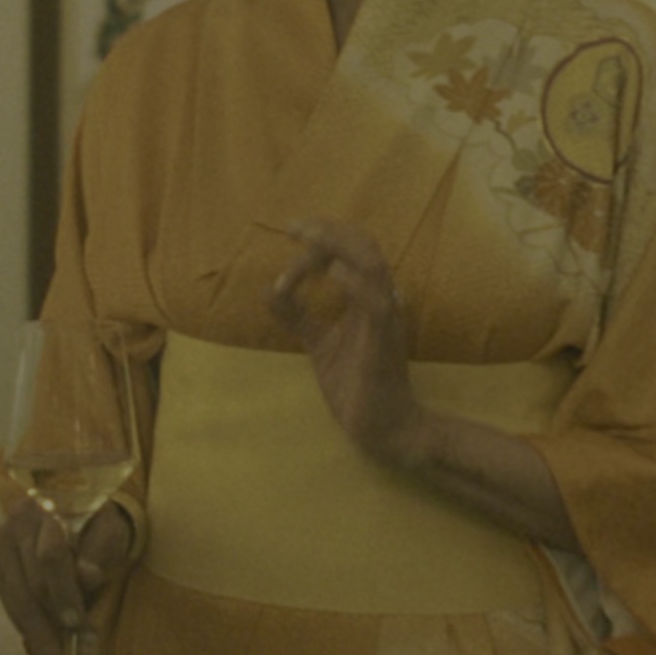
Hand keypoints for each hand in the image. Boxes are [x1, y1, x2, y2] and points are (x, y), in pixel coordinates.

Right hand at [0, 495, 137, 654]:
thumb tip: (88, 575)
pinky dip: (24, 625)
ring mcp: (1, 547)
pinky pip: (8, 602)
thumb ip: (98, 552)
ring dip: (34, 632)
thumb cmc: (97, 526)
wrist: (77, 515)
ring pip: (15, 597)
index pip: (51, 557)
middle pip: (29, 583)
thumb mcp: (108, 533)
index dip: (63, 593)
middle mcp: (15, 525)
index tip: (76, 623)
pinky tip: (39, 646)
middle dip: (48, 624)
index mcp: (45, 509)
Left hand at [266, 216, 424, 466]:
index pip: (352, 252)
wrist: (384, 428)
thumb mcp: (320, 344)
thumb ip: (299, 317)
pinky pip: (377, 304)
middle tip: (294, 226)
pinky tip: (332, 273)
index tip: (292, 234)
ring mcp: (386, 319)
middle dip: (329, 230)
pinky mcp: (385, 342)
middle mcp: (382, 301)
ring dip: (338, 247)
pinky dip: (355, 284)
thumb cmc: (358, 386)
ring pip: (373, 265)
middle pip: (365, 247)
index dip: (323, 238)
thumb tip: (268, 291)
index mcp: (370, 299)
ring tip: (307, 239)